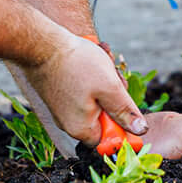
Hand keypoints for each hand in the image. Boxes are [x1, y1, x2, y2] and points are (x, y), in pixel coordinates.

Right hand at [24, 30, 144, 148]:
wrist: (41, 44)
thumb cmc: (75, 64)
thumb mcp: (110, 88)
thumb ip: (125, 111)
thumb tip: (140, 131)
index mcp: (81, 129)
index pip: (110, 138)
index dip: (122, 122)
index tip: (123, 101)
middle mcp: (68, 123)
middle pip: (103, 117)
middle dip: (113, 95)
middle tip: (112, 75)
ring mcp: (62, 108)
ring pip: (94, 100)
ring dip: (103, 82)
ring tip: (100, 62)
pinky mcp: (59, 94)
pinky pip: (82, 91)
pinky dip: (90, 77)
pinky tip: (88, 61)